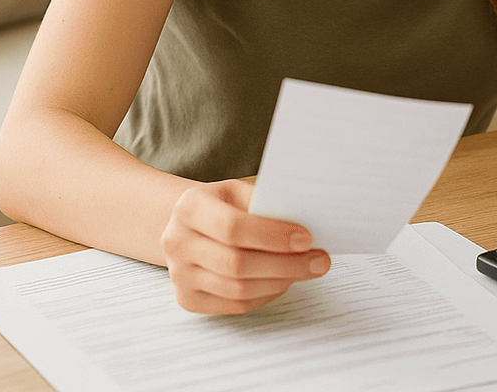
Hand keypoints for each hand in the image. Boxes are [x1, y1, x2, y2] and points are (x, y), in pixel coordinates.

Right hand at [160, 179, 329, 312]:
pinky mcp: (188, 299)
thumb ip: (265, 202)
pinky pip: (235, 305)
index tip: (306, 238)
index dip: (272, 236)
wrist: (189, 225)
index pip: (232, 228)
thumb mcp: (239, 190)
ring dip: (281, 282)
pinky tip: (284, 281)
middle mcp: (176, 242)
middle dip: (285, 264)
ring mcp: (179, 275)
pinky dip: (266, 295)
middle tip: (320, 261)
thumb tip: (306, 219)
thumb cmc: (223, 205)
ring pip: (238, 289)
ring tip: (307, 270)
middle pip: (237, 264)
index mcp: (188, 207)